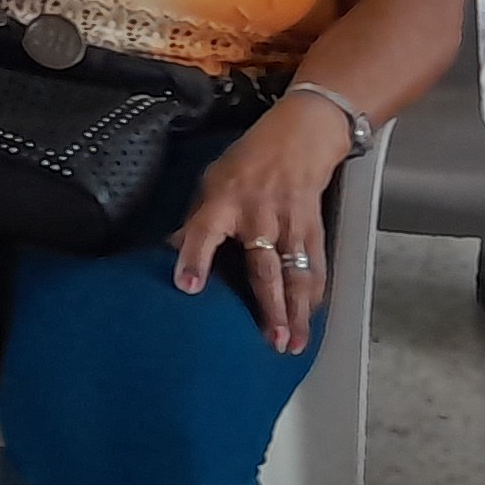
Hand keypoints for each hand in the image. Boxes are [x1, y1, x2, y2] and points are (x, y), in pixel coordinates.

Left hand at [172, 104, 349, 353]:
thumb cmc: (246, 162)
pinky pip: (316, 268)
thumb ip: (195, 220)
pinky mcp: (314, 231)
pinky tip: (310, 321)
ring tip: (293, 344)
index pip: (204, 232)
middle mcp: (258, 217)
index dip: (195, 258)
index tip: (187, 288)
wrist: (299, 139)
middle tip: (271, 341)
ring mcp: (290, 226)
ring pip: (296, 275)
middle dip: (269, 305)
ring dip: (296, 311)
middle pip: (264, 266)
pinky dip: (314, 296)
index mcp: (224, 202)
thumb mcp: (211, 181)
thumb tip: (168, 252)